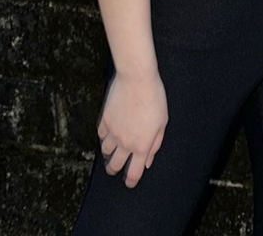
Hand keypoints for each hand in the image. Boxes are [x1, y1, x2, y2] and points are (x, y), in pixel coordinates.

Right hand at [96, 68, 168, 187]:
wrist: (136, 79)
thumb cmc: (154, 98)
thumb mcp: (162, 122)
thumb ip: (155, 144)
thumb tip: (147, 161)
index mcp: (141, 146)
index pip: (133, 173)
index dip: (131, 181)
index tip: (129, 183)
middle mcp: (125, 142)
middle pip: (114, 165)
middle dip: (114, 169)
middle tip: (114, 169)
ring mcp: (112, 132)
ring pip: (105, 151)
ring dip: (109, 152)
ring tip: (112, 149)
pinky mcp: (104, 119)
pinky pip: (100, 135)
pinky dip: (104, 136)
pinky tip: (108, 133)